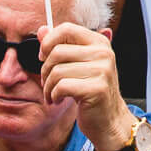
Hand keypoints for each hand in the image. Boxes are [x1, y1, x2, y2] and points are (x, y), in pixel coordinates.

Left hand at [38, 23, 134, 150]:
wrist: (109, 121)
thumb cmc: (90, 91)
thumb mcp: (76, 65)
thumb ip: (59, 46)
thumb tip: (41, 30)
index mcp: (99, 42)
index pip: (66, 29)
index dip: (48, 41)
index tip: (43, 56)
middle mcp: (104, 53)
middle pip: (57, 52)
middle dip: (45, 70)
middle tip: (47, 83)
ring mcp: (103, 70)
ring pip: (57, 71)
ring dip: (48, 87)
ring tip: (52, 94)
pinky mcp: (97, 89)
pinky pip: (61, 87)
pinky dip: (54, 95)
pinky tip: (58, 100)